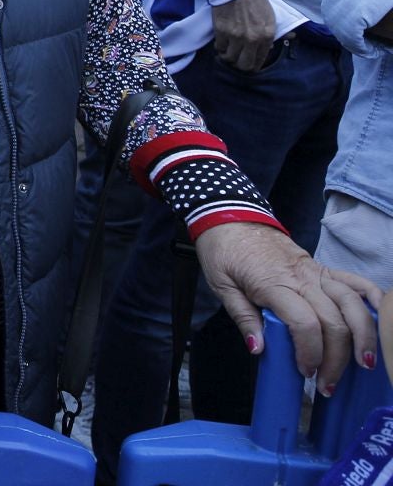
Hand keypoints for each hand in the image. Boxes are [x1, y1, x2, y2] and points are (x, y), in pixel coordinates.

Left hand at [195, 221, 381, 392]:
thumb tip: (259, 349)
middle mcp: (302, 278)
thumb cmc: (224, 252)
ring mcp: (317, 271)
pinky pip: (357, 282)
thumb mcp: (221, 286)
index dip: (311, 353)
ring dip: (364, 336)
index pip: (304, 323)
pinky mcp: (324, 267)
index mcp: (274, 284)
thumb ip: (243, 317)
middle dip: (337, 358)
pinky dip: (374, 299)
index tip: (305, 372)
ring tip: (364, 364)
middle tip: (328, 383)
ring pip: (353, 303)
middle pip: (334, 320)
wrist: (230, 216)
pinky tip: (380, 321)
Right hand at [211, 0, 276, 70]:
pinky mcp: (221, 31)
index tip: (248, 63)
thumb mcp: (270, 17)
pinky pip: (219, 47)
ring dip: (228, 56)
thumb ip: (271, 35)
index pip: (259, 61)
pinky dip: (220, 47)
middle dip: (240, 65)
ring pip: (229, 58)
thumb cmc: (255, 1)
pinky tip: (222, 42)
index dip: (253, 65)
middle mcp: (252, 39)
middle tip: (237, 59)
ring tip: (228, 50)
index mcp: (267, 35)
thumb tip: (271, 48)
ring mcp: (236, 36)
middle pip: (244, 65)